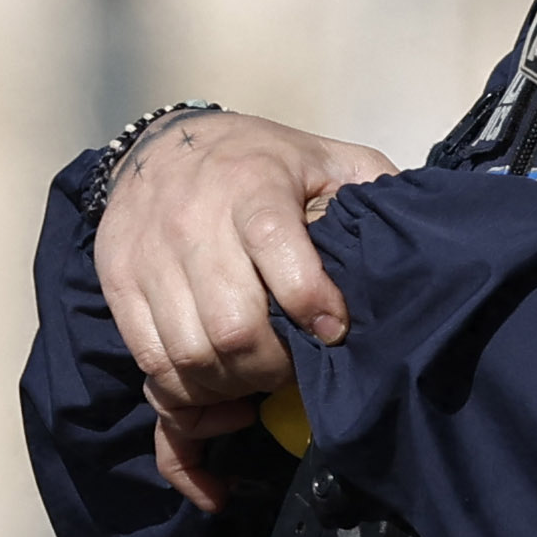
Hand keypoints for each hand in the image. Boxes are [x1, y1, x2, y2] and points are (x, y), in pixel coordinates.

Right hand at [94, 111, 391, 508]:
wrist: (164, 145)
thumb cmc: (262, 162)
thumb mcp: (325, 158)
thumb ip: (371, 187)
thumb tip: (417, 229)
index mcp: (251, 185)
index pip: (277, 251)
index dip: (311, 303)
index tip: (335, 331)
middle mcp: (193, 220)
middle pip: (232, 329)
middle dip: (272, 367)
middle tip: (293, 369)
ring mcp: (149, 256)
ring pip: (189, 356)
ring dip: (230, 387)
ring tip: (256, 379)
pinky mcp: (119, 283)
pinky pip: (150, 362)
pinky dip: (186, 390)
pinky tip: (215, 384)